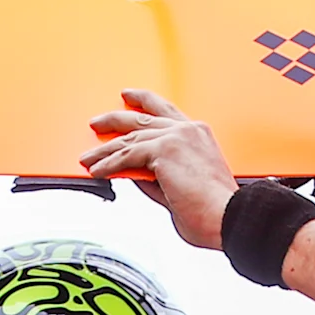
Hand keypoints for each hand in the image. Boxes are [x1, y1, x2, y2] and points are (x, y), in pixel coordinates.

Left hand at [79, 90, 240, 249]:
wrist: (227, 217)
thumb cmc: (214, 211)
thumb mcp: (179, 188)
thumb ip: (155, 176)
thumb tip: (131, 173)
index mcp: (198, 134)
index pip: (165, 112)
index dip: (144, 102)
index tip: (129, 98)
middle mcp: (187, 129)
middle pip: (142, 117)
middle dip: (114, 119)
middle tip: (97, 122)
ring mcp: (176, 136)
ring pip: (130, 138)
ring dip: (105, 150)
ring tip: (88, 157)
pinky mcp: (164, 150)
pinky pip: (127, 155)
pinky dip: (108, 164)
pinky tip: (96, 171)